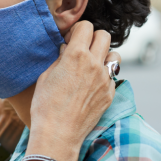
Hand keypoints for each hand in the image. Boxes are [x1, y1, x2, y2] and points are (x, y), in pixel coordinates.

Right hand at [28, 21, 117, 160]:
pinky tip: (91, 85)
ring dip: (104, 56)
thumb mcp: (46, 76)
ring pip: (115, 55)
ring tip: (91, 65)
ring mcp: (105, 80)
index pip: (86, 27)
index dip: (77, 31)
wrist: (58, 134)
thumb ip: (60, 58)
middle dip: (93, 38)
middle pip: (104, 36)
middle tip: (82, 49)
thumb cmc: (45, 106)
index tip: (70, 40)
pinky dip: (104, 76)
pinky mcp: (110, 94)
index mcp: (76, 56)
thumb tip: (67, 49)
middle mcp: (94, 64)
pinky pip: (112, 77)